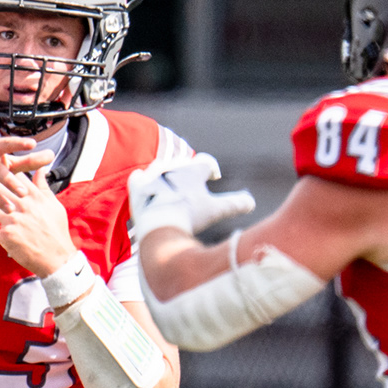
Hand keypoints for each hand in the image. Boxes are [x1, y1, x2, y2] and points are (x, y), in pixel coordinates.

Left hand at [0, 168, 78, 276]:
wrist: (58, 257)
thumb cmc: (57, 232)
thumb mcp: (54, 205)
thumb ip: (44, 187)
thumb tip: (41, 169)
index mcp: (34, 196)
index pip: (13, 176)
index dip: (0, 172)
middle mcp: (23, 204)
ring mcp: (14, 219)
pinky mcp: (8, 235)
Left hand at [127, 152, 255, 242]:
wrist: (161, 226)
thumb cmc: (191, 216)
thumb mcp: (217, 210)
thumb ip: (236, 203)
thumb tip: (251, 202)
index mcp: (193, 169)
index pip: (206, 162)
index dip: (211, 169)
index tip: (213, 177)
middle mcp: (172, 166)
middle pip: (183, 164)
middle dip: (188, 173)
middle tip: (190, 186)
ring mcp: (153, 174)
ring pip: (161, 169)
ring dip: (166, 176)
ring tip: (170, 188)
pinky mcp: (137, 186)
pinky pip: (138, 177)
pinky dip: (143, 182)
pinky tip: (148, 188)